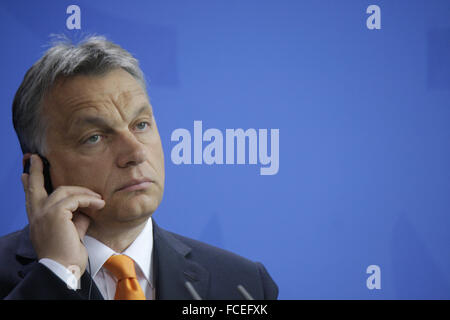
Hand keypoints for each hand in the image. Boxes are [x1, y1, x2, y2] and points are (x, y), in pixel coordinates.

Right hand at [21, 154, 105, 274]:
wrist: (64, 268)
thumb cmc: (68, 254)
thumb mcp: (71, 231)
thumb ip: (75, 218)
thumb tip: (84, 209)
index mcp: (37, 219)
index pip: (31, 197)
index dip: (29, 184)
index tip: (25, 175)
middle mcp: (36, 214)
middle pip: (35, 186)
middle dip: (36, 171)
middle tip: (37, 159)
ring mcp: (43, 213)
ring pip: (64, 190)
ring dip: (84, 193)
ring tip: (98, 199)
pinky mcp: (55, 213)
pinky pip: (75, 198)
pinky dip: (89, 200)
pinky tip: (99, 205)